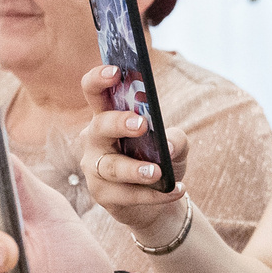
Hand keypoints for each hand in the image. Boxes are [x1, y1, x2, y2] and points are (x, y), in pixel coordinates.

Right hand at [78, 63, 195, 235]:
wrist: (156, 201)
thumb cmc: (159, 161)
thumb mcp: (174, 146)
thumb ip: (176, 138)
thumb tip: (169, 145)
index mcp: (107, 116)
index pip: (94, 92)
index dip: (99, 79)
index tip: (115, 71)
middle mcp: (94, 140)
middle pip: (99, 127)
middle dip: (118, 123)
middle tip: (141, 124)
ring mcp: (95, 168)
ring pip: (112, 167)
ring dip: (136, 169)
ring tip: (157, 171)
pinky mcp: (103, 195)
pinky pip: (128, 195)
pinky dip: (155, 194)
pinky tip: (178, 189)